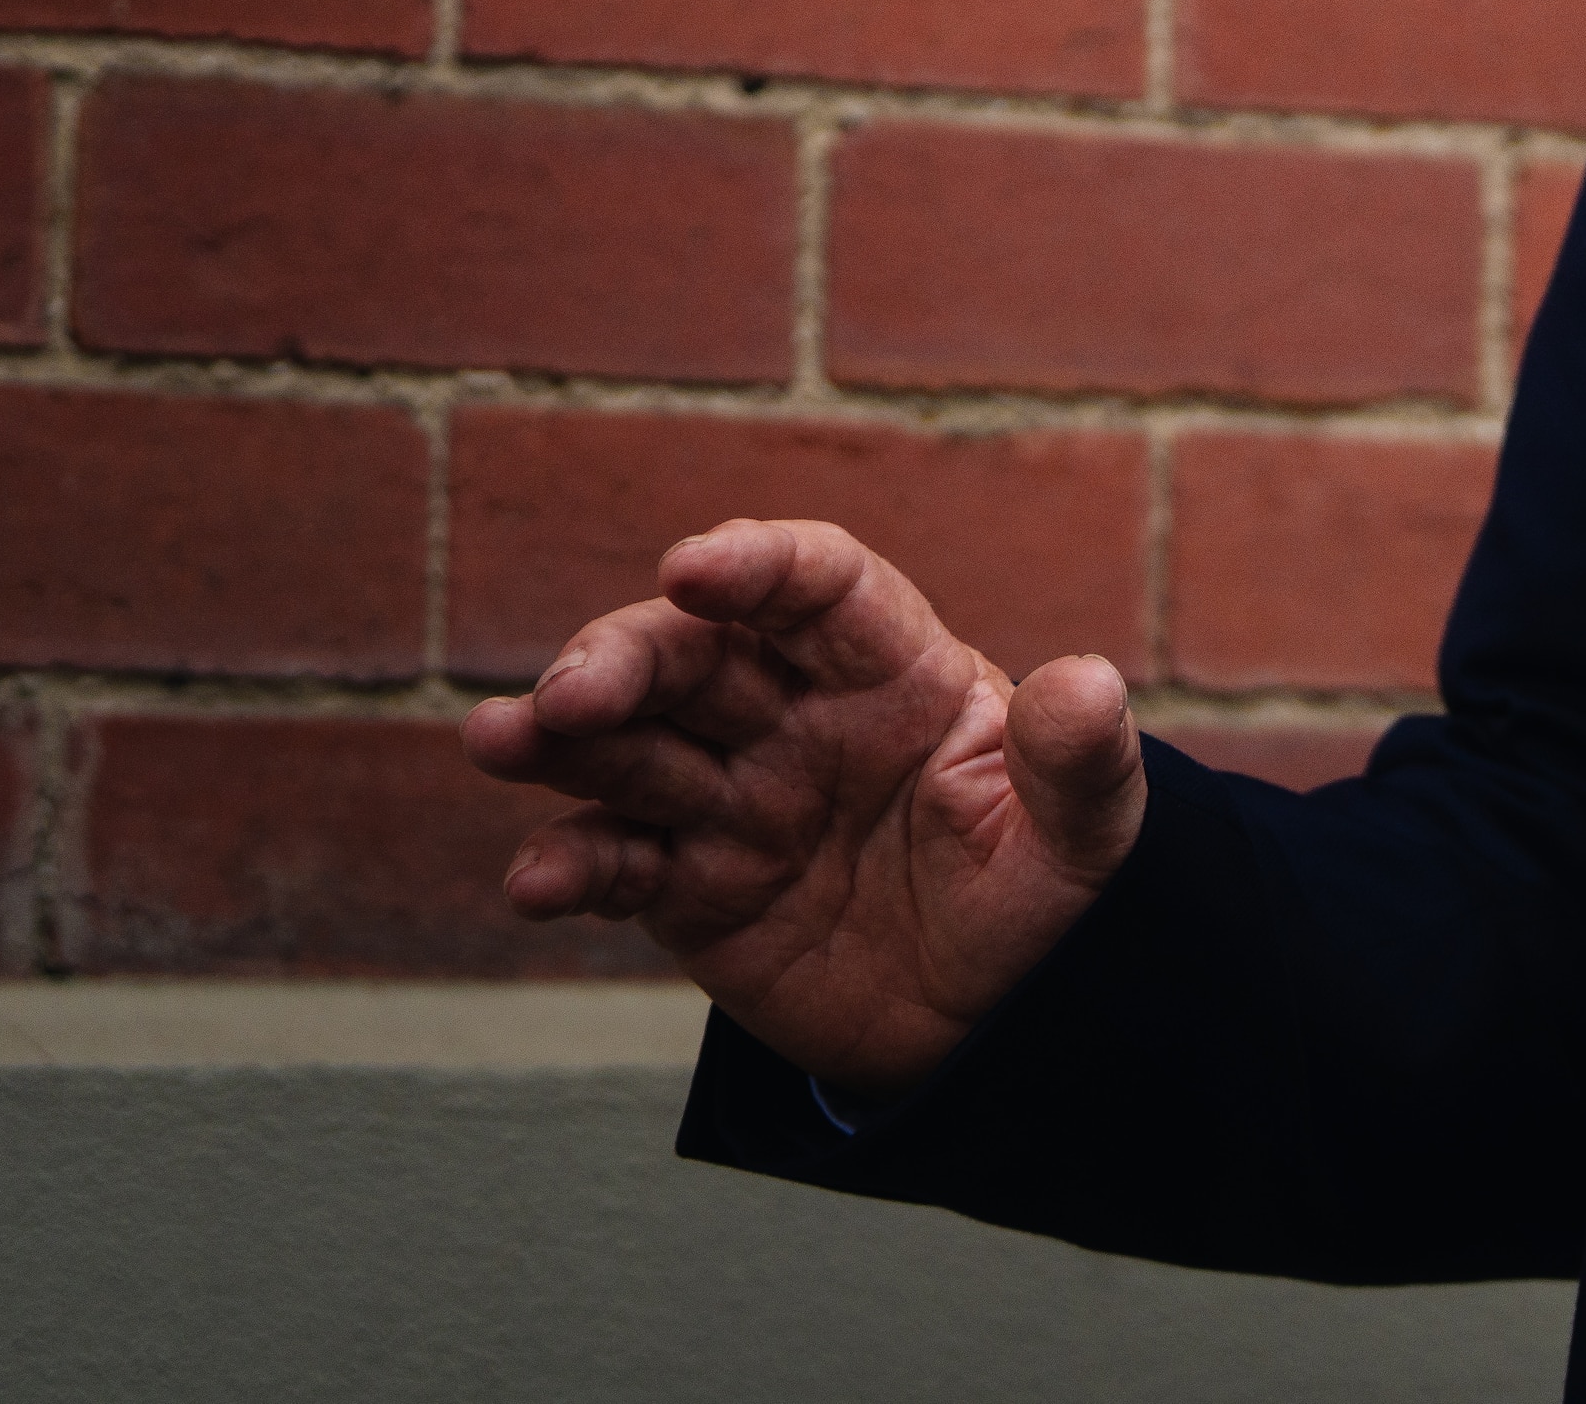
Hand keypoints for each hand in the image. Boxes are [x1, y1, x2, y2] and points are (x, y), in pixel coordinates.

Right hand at [459, 517, 1144, 1095]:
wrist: (999, 1021)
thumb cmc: (1047, 895)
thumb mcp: (1087, 834)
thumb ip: (1081, 761)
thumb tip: (1087, 684)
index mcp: (896, 671)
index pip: (821, 588)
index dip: (758, 565)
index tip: (693, 567)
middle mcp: (800, 717)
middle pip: (696, 658)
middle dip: (624, 659)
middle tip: (570, 695)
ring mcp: (737, 798)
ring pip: (632, 746)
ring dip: (560, 739)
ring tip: (498, 739)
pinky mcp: (690, 888)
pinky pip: (619, 862)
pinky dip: (572, 865)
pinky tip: (539, 881)